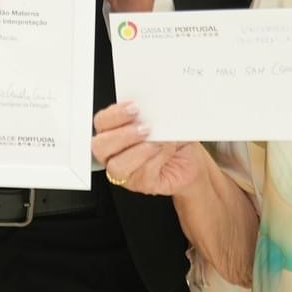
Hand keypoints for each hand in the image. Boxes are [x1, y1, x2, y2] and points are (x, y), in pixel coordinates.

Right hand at [91, 102, 208, 196]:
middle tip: (145, 127)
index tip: (134, 107)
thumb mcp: (165, 120)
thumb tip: (153, 109)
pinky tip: (165, 151)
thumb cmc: (174, 140)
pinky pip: (142, 174)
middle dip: (122, 135)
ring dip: (138, 151)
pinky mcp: (141, 184)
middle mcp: (114, 153)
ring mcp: (125, 172)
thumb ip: (154, 114)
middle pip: (100, 146)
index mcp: (114, 131)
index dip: (114, 115)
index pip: (102, 122)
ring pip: (116, 166)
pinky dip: (156, 160)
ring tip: (157, 142)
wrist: (191, 162)